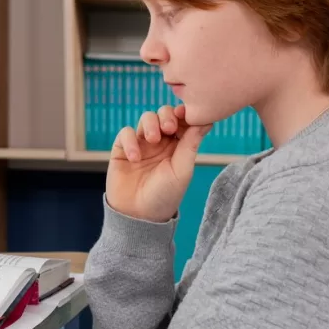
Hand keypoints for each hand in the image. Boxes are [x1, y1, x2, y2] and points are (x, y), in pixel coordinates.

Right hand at [107, 104, 212, 222]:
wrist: (138, 215)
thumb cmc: (165, 196)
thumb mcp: (182, 170)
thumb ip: (191, 144)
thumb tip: (206, 121)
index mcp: (179, 146)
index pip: (182, 120)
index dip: (184, 114)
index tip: (186, 114)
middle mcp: (161, 142)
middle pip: (164, 114)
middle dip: (166, 115)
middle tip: (169, 127)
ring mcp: (141, 144)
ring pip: (146, 118)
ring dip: (150, 124)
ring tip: (151, 140)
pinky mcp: (122, 149)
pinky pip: (126, 133)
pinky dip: (130, 141)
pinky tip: (135, 158)